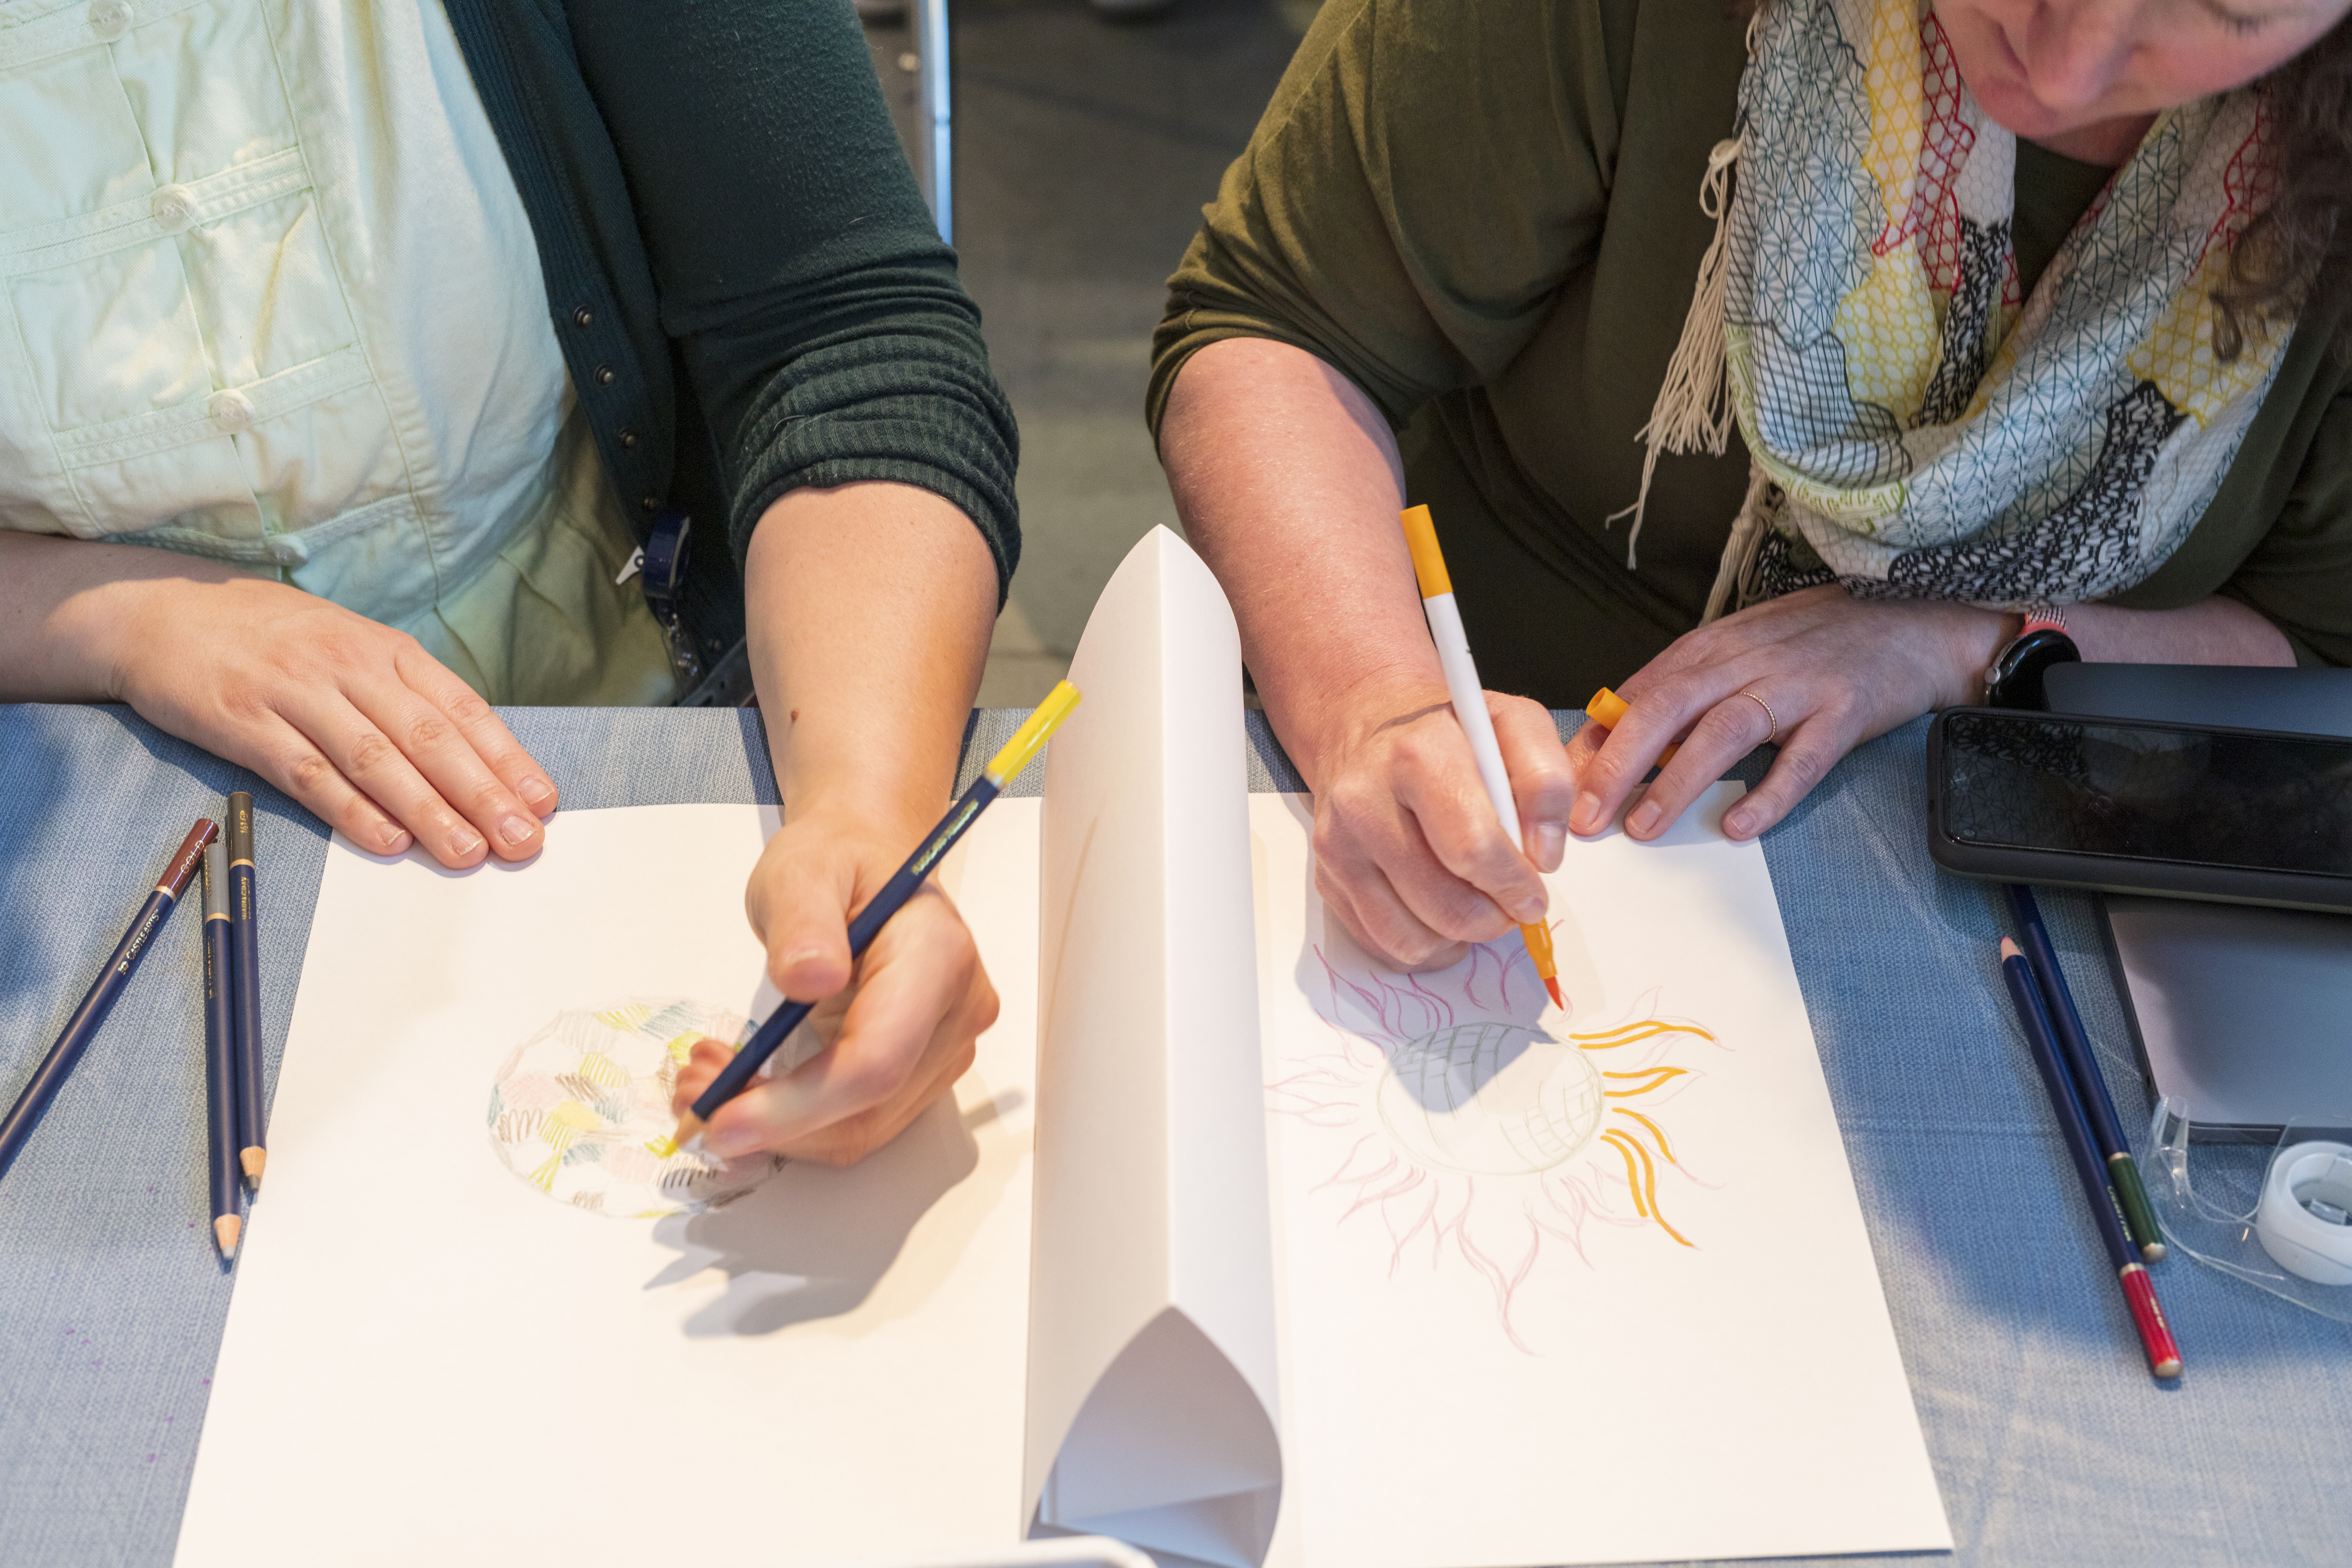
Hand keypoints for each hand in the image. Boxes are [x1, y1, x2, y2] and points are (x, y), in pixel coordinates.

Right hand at [101, 572, 556, 866]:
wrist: (163, 609)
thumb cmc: (275, 638)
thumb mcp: (350, 647)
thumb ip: (405, 697)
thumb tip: (469, 757)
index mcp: (385, 650)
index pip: (461, 709)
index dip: (506, 758)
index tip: (542, 801)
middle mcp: (349, 668)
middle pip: (429, 738)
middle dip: (482, 793)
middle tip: (521, 839)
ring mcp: (296, 694)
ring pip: (376, 759)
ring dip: (427, 811)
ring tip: (468, 852)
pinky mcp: (245, 724)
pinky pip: (308, 773)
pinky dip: (351, 810)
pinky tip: (387, 841)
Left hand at [674, 805, 998, 1165]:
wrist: (870, 867)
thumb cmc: (838, 861)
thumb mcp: (801, 869)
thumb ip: (803, 920)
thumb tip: (809, 979)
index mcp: (938, 956)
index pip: (878, 1059)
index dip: (800, 1104)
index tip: (722, 1119)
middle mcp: (958, 1013)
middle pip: (869, 1108)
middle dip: (773, 1121)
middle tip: (691, 1096)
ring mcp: (946, 1049)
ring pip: (862, 1130)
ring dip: (778, 1127)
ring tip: (710, 1082)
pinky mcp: (922, 1073)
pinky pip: (859, 1122)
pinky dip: (796, 1120)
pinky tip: (748, 1084)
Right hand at [1304, 676, 1573, 968]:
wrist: (1368, 729)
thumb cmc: (1448, 735)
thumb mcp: (1512, 725)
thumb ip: (1546, 781)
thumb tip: (1543, 857)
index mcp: (1418, 756)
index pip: (1473, 848)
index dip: (1515, 885)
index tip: (1533, 894)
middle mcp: (1365, 801)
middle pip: (1447, 906)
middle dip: (1494, 919)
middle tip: (1509, 904)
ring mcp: (1339, 845)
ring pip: (1415, 940)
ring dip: (1460, 937)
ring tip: (1475, 905)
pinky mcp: (1326, 878)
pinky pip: (1385, 946)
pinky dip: (1424, 946)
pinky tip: (1438, 913)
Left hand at [1566, 586, 2002, 843]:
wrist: (1911, 623)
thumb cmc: (1811, 644)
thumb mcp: (1736, 652)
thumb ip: (1679, 690)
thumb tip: (1612, 735)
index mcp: (1711, 650)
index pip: (1638, 694)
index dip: (1596, 742)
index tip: (1560, 787)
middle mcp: (1744, 662)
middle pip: (1667, 709)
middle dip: (1620, 765)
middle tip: (1587, 817)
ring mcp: (1795, 686)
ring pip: (1723, 731)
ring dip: (1678, 781)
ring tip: (1644, 826)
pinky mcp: (1843, 712)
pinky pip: (1801, 759)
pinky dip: (1770, 793)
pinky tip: (1741, 824)